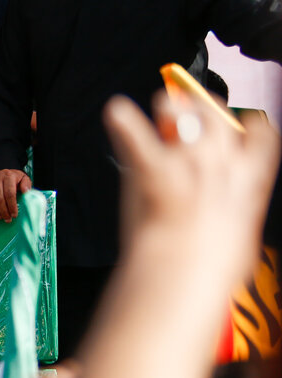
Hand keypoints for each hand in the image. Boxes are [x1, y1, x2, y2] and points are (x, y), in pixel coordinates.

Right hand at [0, 169, 30, 221]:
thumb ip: (26, 184)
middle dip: (3, 211)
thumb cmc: (15, 179)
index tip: (14, 215)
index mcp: (9, 176)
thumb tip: (26, 191)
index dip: (12, 206)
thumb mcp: (23, 179)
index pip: (10, 194)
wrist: (4, 173)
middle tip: (7, 219)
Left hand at [105, 93, 279, 282]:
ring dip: (172, 106)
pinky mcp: (151, 167)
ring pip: (183, 112)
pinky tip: (116, 112)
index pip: (261, 135)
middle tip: (191, 108)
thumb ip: (236, 217)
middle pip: (218, 114)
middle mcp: (222, 162)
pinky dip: (124, 120)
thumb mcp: (240, 240)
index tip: (238, 125)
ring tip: (163, 104)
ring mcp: (186, 161)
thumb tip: (232, 226)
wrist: (183, 274)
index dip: (248, 126)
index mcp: (250, 180)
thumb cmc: (212, 267)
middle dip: (204, 106)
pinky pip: (135, 134)